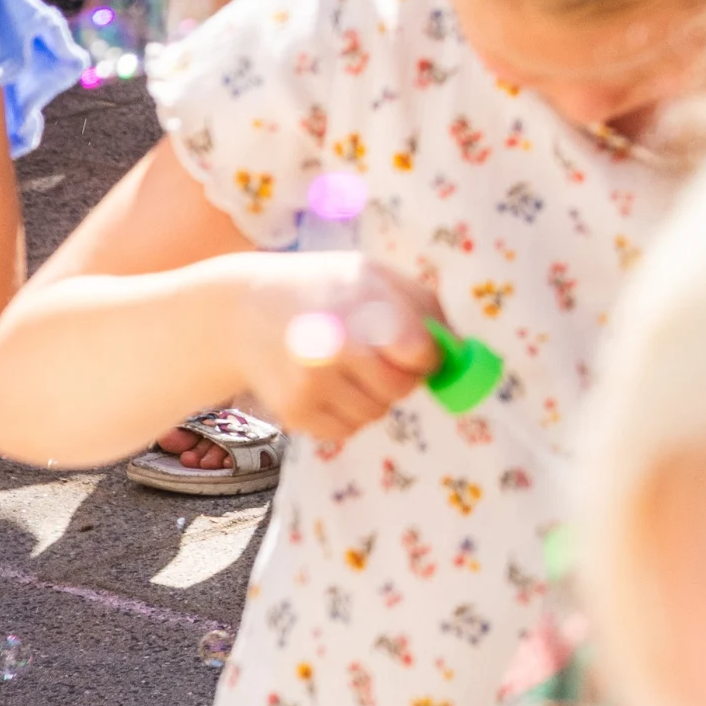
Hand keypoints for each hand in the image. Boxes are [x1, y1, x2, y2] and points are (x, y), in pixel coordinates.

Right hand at [225, 252, 443, 451]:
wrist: (244, 310)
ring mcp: (311, 385)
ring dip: (376, 396)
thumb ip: (424, 308)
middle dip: (403, 377)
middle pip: (401, 388)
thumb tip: (461, 352)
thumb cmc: (326, 288)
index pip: (420, 354)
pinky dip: (349, 413)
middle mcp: (334, 350)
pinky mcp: (294, 413)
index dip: (427, 355)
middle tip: (383, 358)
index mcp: (361, 308)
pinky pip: (346, 430)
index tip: (416, 348)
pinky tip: (331, 385)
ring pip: (376, 413)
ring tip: (351, 367)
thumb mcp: (375, 275)